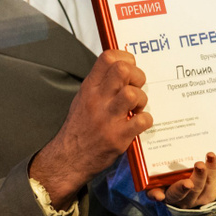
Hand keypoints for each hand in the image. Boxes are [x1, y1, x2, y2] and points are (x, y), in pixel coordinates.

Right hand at [30, 49, 149, 205]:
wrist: (69, 158)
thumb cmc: (79, 128)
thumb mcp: (83, 99)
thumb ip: (100, 83)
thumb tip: (121, 68)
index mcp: (89, 88)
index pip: (108, 58)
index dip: (125, 57)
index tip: (130, 66)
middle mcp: (97, 100)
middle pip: (123, 71)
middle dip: (137, 76)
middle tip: (136, 87)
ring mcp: (107, 119)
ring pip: (133, 94)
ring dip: (141, 99)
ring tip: (136, 107)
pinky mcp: (118, 137)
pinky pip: (142, 120)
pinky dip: (145, 120)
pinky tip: (138, 123)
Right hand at [147, 152, 215, 207]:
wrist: (197, 188)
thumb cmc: (172, 174)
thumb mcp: (161, 171)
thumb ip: (155, 162)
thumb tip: (142, 136)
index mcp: (161, 191)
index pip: (155, 194)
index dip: (156, 195)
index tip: (159, 196)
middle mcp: (178, 197)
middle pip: (179, 194)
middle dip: (183, 188)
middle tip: (188, 183)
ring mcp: (195, 196)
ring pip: (198, 188)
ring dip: (200, 176)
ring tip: (200, 164)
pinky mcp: (209, 191)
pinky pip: (212, 179)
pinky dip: (212, 167)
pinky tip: (210, 156)